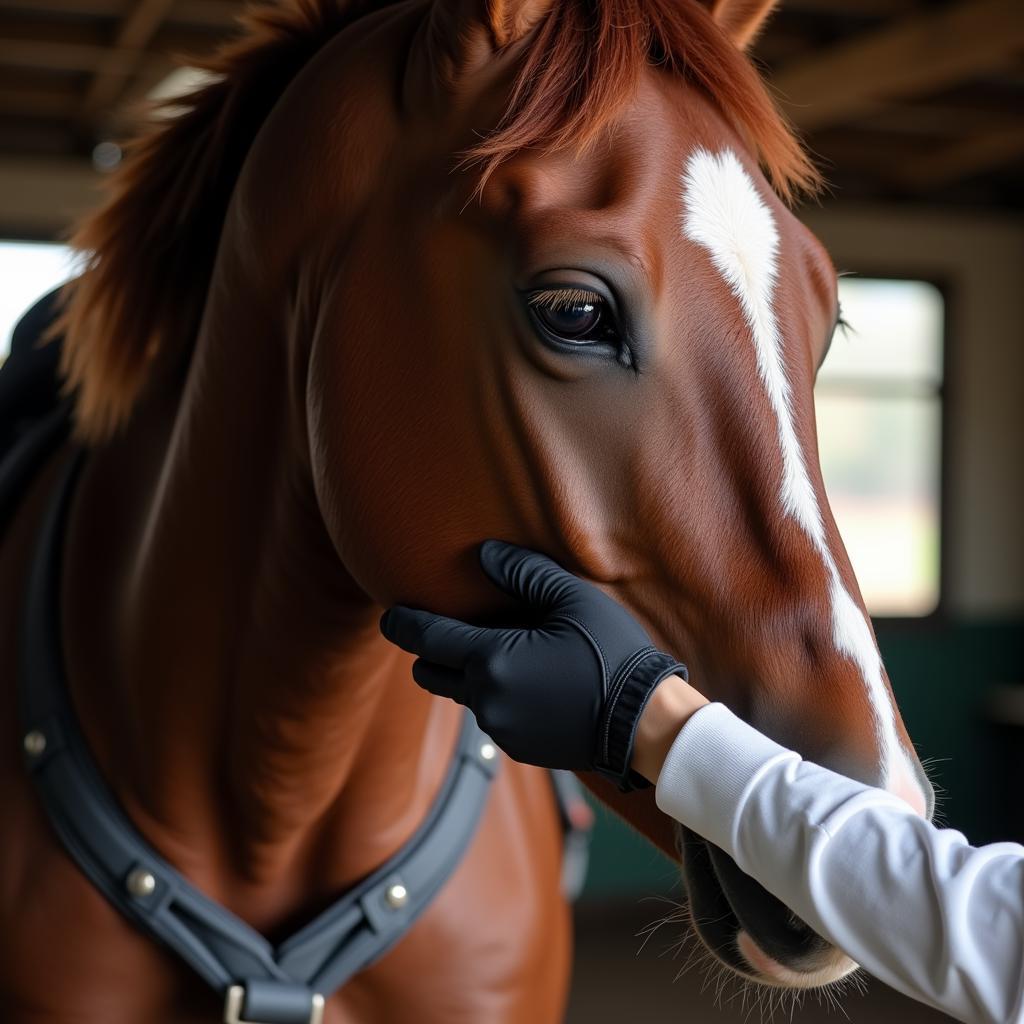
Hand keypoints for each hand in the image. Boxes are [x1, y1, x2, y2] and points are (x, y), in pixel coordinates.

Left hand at [379, 540, 686, 789]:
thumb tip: (483, 554)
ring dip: (467, 674)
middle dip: (429, 652)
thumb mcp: (573, 600)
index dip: (402, 624)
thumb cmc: (612, 654)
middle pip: (430, 674)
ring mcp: (501, 729)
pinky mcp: (518, 749)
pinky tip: (527, 680)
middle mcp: (486, 699)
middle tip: (443, 630)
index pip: (427, 639)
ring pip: (462, 695)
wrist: (645, 723)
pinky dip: (495, 696)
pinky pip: (490, 716)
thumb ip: (523, 573)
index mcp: (493, 660)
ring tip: (498, 650)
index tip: (389, 614)